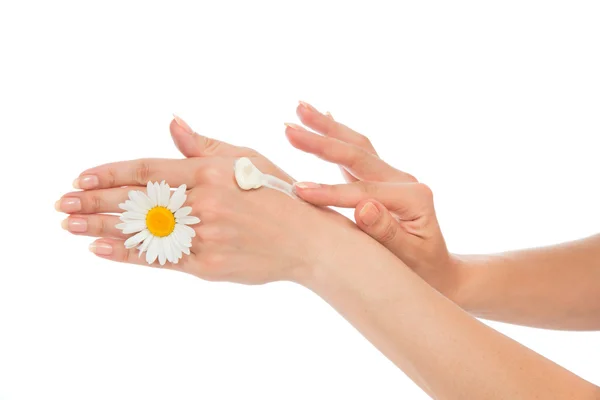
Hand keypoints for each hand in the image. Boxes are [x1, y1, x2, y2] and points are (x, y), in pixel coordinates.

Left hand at [56, 117, 358, 284]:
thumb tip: (171, 123)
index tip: (81, 178)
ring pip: (143, 231)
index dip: (112, 173)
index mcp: (211, 172)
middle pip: (138, 200)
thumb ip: (203, 145)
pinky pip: (162, 258)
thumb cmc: (277, 193)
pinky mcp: (208, 263)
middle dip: (95, 202)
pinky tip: (101, 250)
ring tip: (70, 226)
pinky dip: (129, 254)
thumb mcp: (245, 158)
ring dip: (102, 228)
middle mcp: (204, 202)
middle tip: (62, 204)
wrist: (308, 240)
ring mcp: (205, 235)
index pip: (149, 169)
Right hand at [284, 102, 462, 298]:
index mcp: (412, 197)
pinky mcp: (380, 180)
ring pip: (356, 146)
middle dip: (320, 141)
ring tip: (300, 107)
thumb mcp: (410, 257)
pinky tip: (323, 119)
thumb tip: (364, 206)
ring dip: (327, 127)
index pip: (362, 190)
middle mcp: (403, 179)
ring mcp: (392, 177)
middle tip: (288, 127)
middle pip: (357, 154)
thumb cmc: (422, 271)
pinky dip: (336, 137)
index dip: (329, 191)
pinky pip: (355, 154)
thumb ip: (387, 232)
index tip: (298, 191)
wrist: (437, 272)